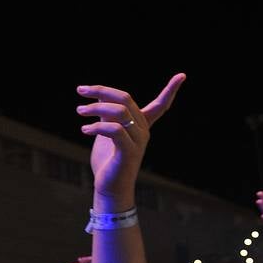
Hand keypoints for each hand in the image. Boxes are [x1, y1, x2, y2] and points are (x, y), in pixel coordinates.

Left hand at [78, 74, 185, 208]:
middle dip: (102, 91)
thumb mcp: (107, 131)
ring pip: (119, 111)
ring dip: (95, 108)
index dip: (171, 90)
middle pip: (126, 99)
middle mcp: (144, 131)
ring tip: (79, 111)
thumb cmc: (108, 160)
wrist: (109, 187)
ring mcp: (138, 141)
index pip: (161, 105)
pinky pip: (114, 130)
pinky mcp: (129, 152)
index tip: (182, 75)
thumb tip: (101, 94)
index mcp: (142, 125)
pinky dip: (96, 126)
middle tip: (80, 91)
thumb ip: (107, 113)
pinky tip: (85, 130)